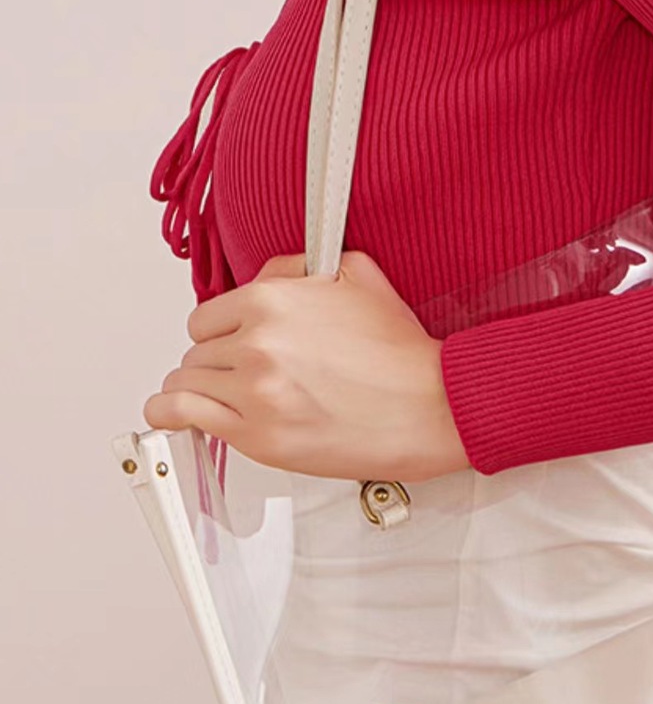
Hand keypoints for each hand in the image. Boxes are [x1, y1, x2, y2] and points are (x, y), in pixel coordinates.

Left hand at [142, 250, 471, 483]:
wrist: (430, 405)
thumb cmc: (400, 353)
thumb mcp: (357, 274)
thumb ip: (299, 267)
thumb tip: (269, 275)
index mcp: (274, 299)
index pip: (208, 315)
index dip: (222, 331)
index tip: (231, 343)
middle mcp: (257, 342)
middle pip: (197, 351)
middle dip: (216, 361)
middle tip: (240, 374)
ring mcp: (255, 391)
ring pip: (186, 383)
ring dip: (197, 388)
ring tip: (212, 395)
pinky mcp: (258, 435)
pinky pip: (184, 417)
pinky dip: (171, 414)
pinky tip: (173, 414)